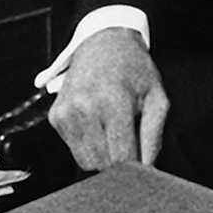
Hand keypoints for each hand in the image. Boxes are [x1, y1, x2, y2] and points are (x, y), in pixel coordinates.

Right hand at [47, 28, 169, 169]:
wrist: (103, 42)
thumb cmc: (135, 71)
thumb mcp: (156, 97)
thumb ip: (153, 136)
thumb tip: (148, 169)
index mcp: (113, 102)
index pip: (122, 158)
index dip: (136, 167)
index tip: (143, 163)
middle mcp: (85, 107)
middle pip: (104, 164)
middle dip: (120, 161)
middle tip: (130, 141)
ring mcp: (66, 112)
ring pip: (86, 161)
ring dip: (103, 154)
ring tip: (114, 130)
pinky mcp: (56, 116)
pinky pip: (74, 149)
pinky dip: (89, 144)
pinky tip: (98, 123)